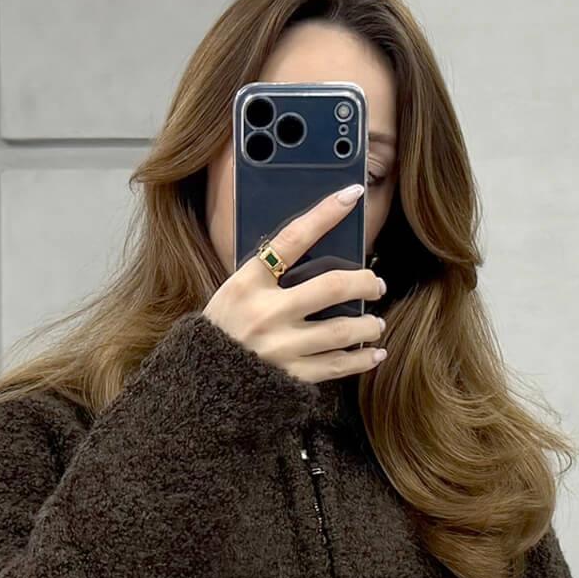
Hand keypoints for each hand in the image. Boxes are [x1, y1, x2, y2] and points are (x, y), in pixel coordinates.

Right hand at [204, 183, 387, 383]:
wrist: (202, 382)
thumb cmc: (223, 330)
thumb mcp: (235, 292)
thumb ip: (268, 276)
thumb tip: (315, 257)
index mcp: (249, 283)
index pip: (292, 238)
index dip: (325, 214)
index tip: (352, 195)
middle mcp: (266, 313)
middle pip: (332, 286)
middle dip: (365, 282)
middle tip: (377, 284)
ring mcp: (281, 347)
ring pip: (342, 330)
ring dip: (369, 325)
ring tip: (376, 323)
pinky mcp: (291, 376)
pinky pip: (337, 366)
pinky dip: (362, 359)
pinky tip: (375, 353)